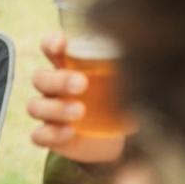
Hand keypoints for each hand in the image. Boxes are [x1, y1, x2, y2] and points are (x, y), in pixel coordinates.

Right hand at [27, 33, 128, 164]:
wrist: (116, 139)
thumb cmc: (117, 101)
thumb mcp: (125, 81)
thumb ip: (130, 67)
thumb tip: (149, 53)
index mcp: (69, 67)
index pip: (50, 48)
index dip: (51, 43)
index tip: (62, 45)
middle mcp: (54, 88)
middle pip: (40, 78)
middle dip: (58, 80)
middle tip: (81, 84)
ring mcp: (50, 113)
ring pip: (35, 106)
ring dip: (56, 108)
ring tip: (80, 111)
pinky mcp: (51, 136)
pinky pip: (39, 135)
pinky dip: (51, 133)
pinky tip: (70, 132)